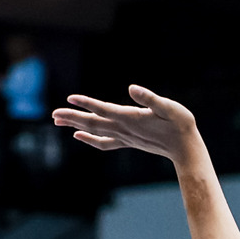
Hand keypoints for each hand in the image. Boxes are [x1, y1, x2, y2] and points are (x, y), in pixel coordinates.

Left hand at [52, 85, 201, 163]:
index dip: (87, 103)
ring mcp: (125, 137)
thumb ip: (150, 98)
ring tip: (58, 121)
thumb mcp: (170, 107)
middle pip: (93, 122)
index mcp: (132, 118)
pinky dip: (89, 139)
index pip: (104, 109)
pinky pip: (103, 142)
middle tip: (53, 114)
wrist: (186, 149)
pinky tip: (79, 136)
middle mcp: (124, 129)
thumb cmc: (181, 125)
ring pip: (94, 131)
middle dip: (72, 117)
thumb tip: (132, 88)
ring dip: (75, 125)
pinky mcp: (128, 142)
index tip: (70, 98)